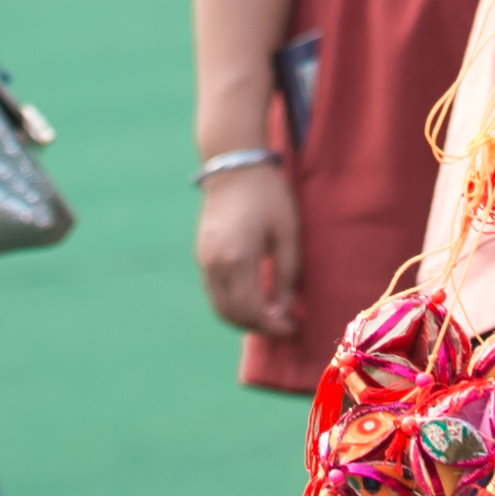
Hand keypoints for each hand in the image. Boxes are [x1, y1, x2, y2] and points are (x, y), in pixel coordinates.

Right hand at [195, 160, 301, 339]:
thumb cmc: (267, 196)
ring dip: (243, 319)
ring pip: (220, 307)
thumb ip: (287, 273)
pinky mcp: (201, 256)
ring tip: (269, 317)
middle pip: (233, 314)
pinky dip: (232, 305)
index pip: (252, 310)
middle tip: (283, 325)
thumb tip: (285, 306)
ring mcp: (204, 261)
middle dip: (259, 326)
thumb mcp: (287, 233)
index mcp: (238, 259)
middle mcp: (215, 265)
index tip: (292, 327)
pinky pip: (214, 293)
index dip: (273, 325)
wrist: (234, 168)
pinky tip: (252, 300)